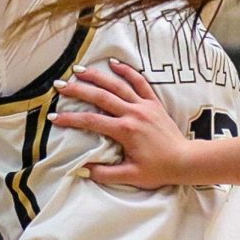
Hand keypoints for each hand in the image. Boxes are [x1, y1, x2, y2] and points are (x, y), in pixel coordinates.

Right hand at [48, 60, 191, 188]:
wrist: (185, 160)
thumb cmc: (158, 170)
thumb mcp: (130, 176)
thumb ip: (104, 173)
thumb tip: (81, 168)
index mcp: (125, 131)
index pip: (91, 121)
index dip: (70, 119)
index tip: (53, 117)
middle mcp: (133, 113)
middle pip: (101, 97)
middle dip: (78, 90)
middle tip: (59, 85)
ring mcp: (144, 105)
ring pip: (118, 85)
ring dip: (97, 76)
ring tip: (78, 69)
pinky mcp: (154, 103)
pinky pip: (140, 82)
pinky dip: (128, 71)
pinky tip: (114, 63)